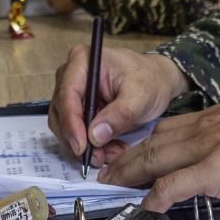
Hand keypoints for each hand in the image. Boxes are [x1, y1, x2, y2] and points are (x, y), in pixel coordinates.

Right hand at [48, 47, 186, 160]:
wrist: (158, 82)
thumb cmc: (150, 79)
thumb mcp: (141, 96)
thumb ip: (120, 114)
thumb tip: (95, 135)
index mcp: (82, 61)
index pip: (68, 94)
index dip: (71, 123)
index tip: (81, 147)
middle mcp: (71, 75)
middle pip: (61, 112)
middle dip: (78, 139)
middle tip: (97, 158)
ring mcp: (72, 93)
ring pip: (65, 126)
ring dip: (84, 146)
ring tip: (109, 155)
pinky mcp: (78, 109)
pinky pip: (76, 133)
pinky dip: (91, 146)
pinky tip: (110, 151)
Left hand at [96, 100, 219, 211]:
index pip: (173, 125)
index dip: (149, 140)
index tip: (137, 149)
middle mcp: (208, 126)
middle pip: (155, 140)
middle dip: (128, 155)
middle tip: (109, 169)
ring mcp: (208, 147)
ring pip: (154, 156)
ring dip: (129, 172)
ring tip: (112, 184)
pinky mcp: (213, 170)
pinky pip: (172, 184)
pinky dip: (154, 196)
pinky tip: (146, 207)